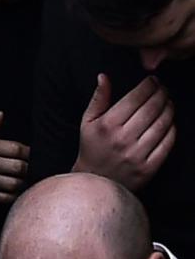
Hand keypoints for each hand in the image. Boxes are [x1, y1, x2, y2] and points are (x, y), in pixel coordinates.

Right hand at [0, 111, 29, 203]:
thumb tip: (1, 115)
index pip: (17, 149)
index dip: (29, 152)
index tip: (31, 155)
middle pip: (19, 167)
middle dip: (27, 168)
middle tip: (29, 169)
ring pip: (14, 183)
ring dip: (21, 183)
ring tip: (22, 180)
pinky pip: (4, 197)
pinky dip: (12, 196)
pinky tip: (12, 192)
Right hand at [73, 74, 175, 191]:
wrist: (94, 182)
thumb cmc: (91, 149)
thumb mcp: (87, 122)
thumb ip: (98, 98)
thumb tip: (103, 76)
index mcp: (107, 126)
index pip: (136, 97)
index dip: (149, 85)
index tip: (153, 81)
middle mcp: (123, 139)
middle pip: (153, 108)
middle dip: (162, 94)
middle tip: (163, 89)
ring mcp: (136, 155)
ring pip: (163, 123)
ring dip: (169, 109)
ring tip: (167, 103)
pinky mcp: (147, 168)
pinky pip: (167, 142)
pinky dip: (172, 129)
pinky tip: (168, 122)